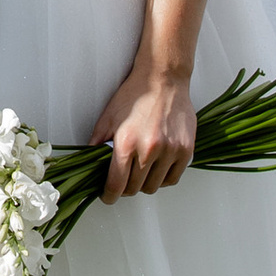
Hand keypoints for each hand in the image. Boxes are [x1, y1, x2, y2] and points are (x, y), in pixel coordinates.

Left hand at [89, 61, 196, 201]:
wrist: (164, 79)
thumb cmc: (135, 95)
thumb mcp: (108, 118)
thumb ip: (97, 144)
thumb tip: (89, 165)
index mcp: (126, 144)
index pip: (116, 185)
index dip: (109, 195)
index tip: (107, 196)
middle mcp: (149, 150)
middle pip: (135, 188)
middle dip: (125, 188)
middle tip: (123, 180)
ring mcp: (170, 151)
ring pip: (154, 186)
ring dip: (144, 184)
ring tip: (140, 171)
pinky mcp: (186, 150)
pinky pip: (172, 178)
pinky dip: (163, 178)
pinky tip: (156, 169)